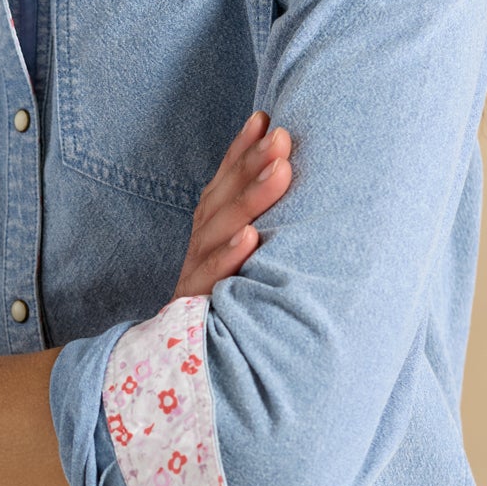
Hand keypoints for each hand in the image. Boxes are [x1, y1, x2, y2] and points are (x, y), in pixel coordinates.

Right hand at [174, 109, 293, 299]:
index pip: (224, 181)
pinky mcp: (194, 305)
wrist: (194, 367)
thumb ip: (256, 222)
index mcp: (211, 228)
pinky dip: (229, 256)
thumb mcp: (243, 259)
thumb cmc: (231, 302)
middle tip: (283, 136)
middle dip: (252, 163)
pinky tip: (250, 238)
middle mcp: (200, 243)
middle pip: (223, 197)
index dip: (241, 149)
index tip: (266, 118)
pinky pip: (211, 277)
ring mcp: (195, 272)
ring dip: (250, 198)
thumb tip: (293, 179)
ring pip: (219, 229)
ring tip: (280, 172)